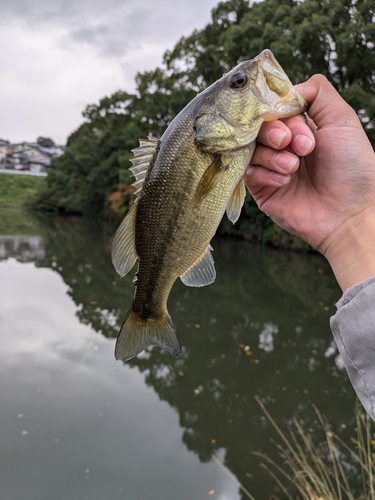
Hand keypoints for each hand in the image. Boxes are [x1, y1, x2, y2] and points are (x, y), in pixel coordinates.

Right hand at [244, 75, 374, 289]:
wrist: (347, 213)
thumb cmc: (352, 168)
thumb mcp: (343, 120)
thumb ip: (319, 93)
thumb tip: (289, 87)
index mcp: (302, 126)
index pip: (275, 107)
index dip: (281, 113)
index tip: (298, 126)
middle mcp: (283, 144)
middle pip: (259, 125)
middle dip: (276, 133)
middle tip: (297, 146)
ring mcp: (270, 166)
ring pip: (250, 148)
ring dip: (272, 156)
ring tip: (293, 168)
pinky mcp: (261, 188)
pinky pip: (247, 172)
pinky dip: (265, 173)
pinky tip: (284, 182)